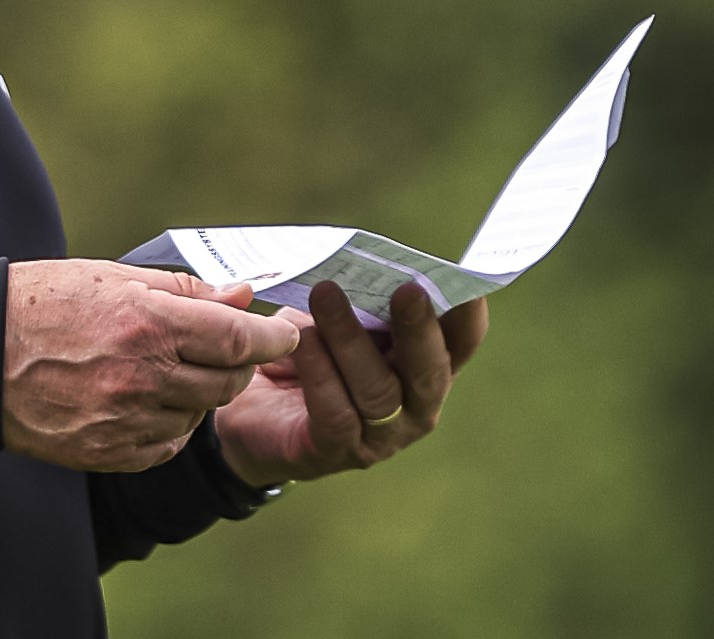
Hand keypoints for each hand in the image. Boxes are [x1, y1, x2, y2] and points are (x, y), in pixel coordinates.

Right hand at [1, 259, 301, 471]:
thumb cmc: (44, 302)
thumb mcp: (114, 278)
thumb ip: (185, 291)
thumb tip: (242, 296)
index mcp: (148, 324)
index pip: (239, 339)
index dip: (271, 337)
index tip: (282, 332)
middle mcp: (143, 376)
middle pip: (227, 382)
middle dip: (237, 364)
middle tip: (225, 347)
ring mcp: (125, 420)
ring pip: (199, 414)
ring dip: (199, 393)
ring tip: (168, 368)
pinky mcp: (108, 452)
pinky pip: (167, 445)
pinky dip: (170, 424)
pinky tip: (147, 399)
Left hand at [211, 280, 486, 487]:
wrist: (246, 401)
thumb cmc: (306, 347)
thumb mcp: (336, 314)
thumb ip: (360, 297)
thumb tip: (363, 261)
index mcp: (424, 365)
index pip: (460, 343)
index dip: (467, 317)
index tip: (462, 284)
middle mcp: (414, 406)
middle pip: (429, 372)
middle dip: (419, 330)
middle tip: (407, 290)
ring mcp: (379, 436)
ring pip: (379, 392)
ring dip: (351, 340)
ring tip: (325, 294)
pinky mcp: (334, 451)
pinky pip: (335, 414)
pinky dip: (319, 373)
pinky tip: (302, 341)